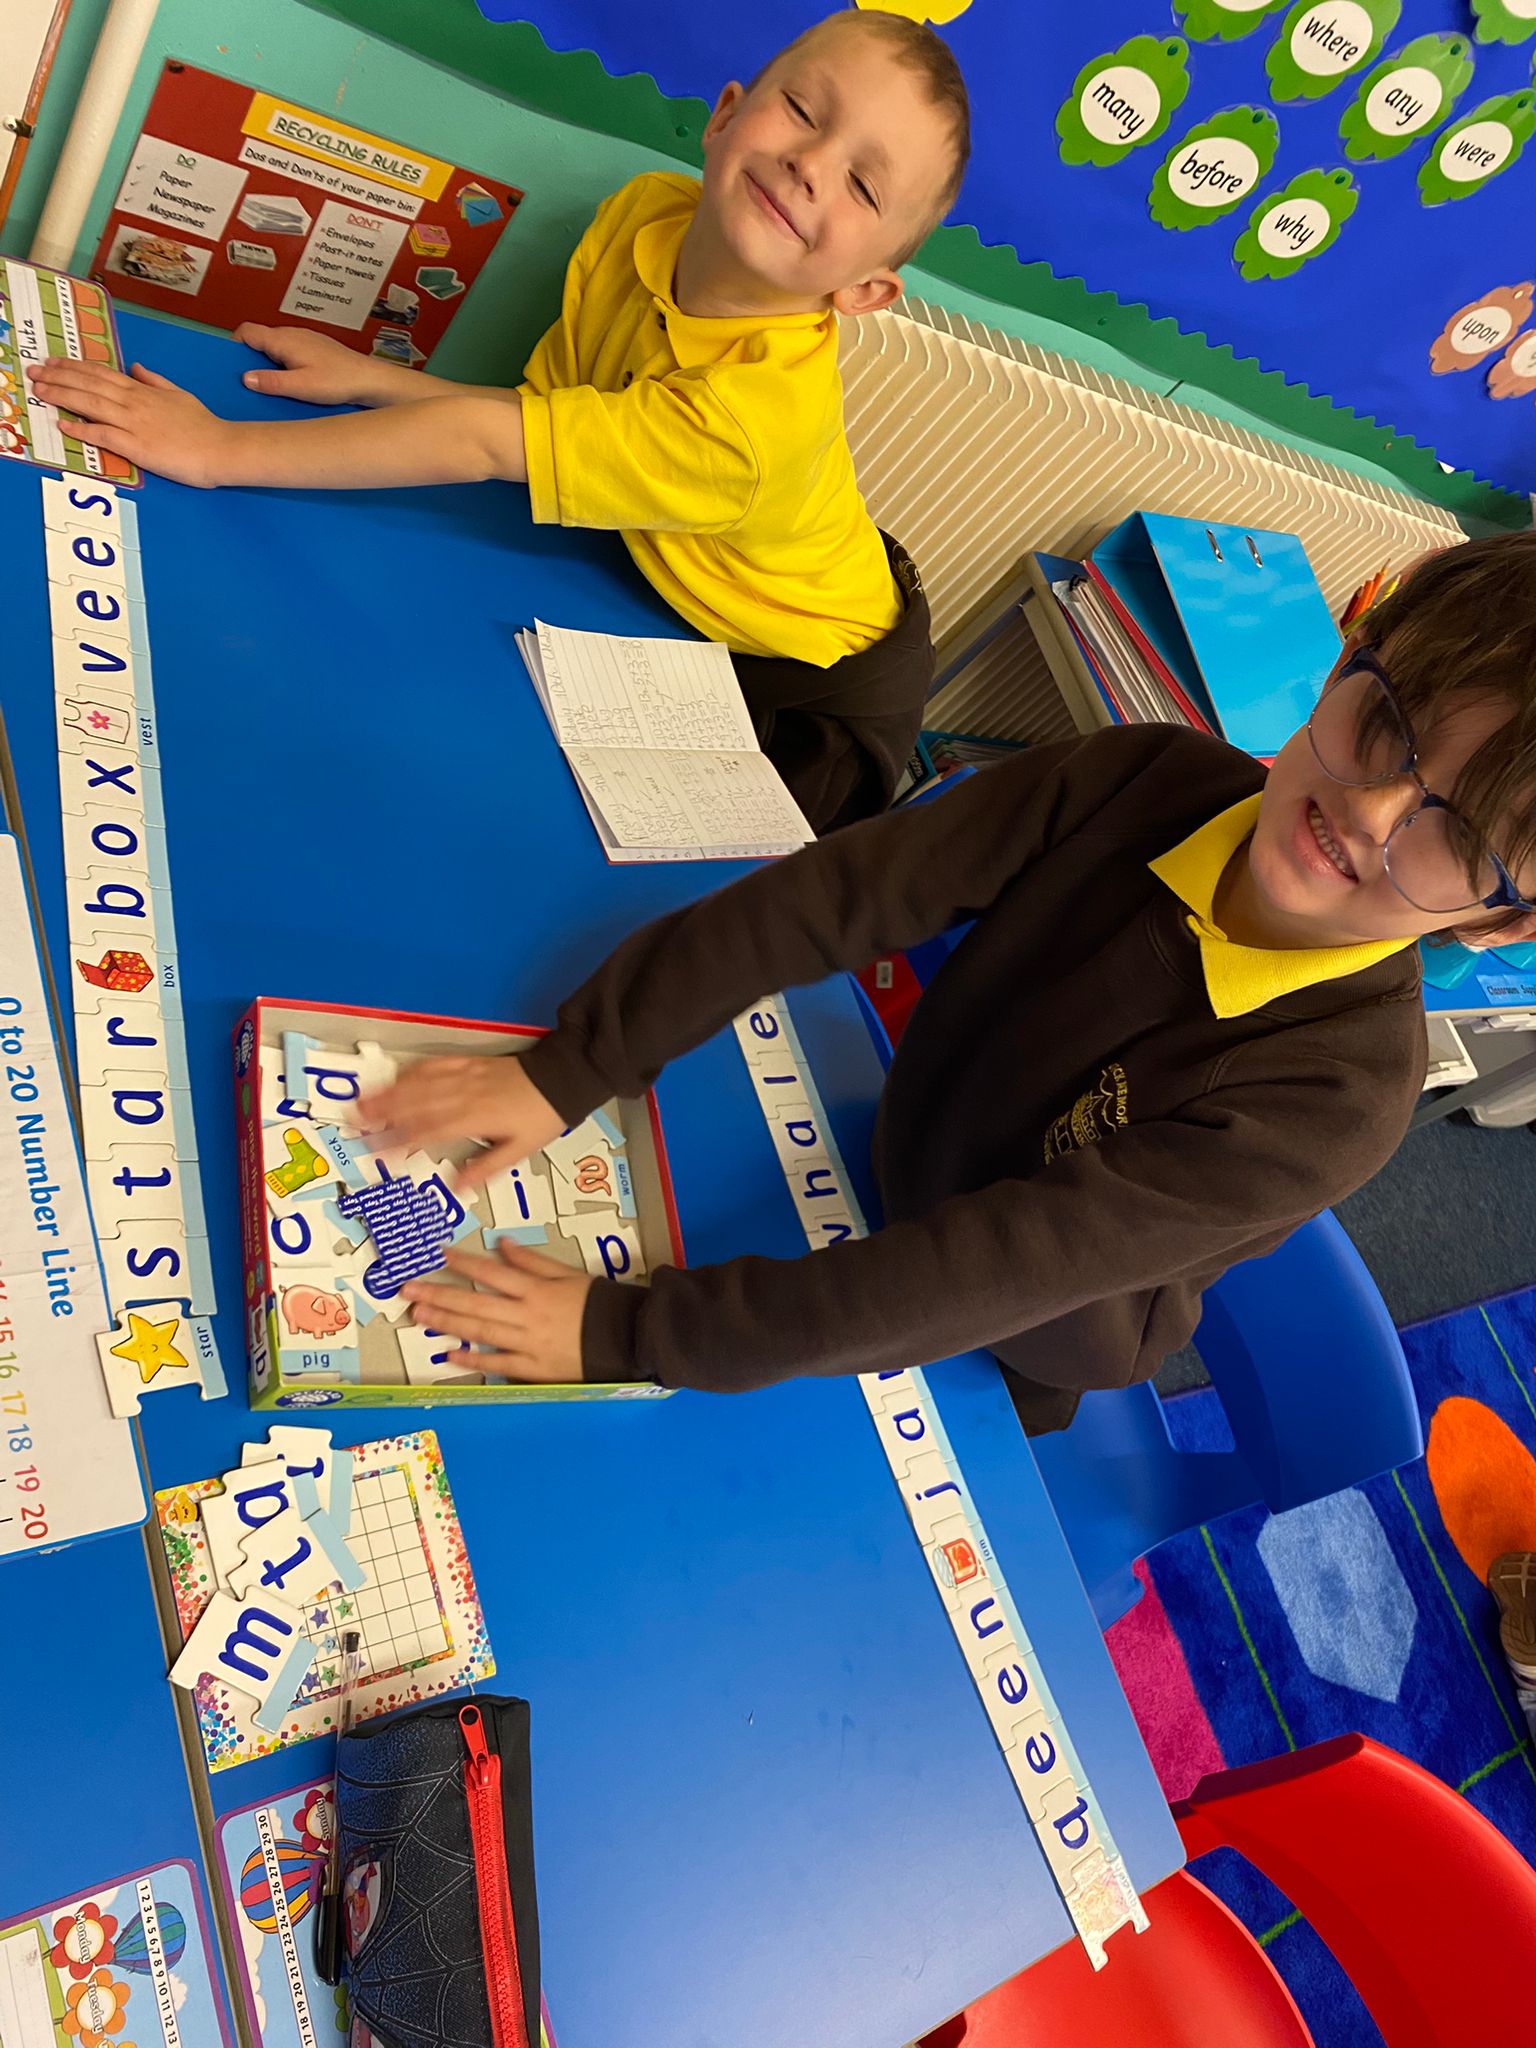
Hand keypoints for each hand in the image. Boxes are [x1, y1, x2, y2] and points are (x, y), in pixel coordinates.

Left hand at [25, 359, 232, 486]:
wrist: (222, 448)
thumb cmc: (206, 426)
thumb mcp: (180, 395)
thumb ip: (156, 381)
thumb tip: (137, 368)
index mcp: (144, 390)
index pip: (102, 373)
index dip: (75, 366)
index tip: (55, 362)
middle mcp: (135, 402)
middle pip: (90, 384)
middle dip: (59, 377)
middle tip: (36, 373)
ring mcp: (134, 423)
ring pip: (91, 403)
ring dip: (62, 396)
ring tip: (41, 392)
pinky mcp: (137, 446)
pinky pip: (103, 434)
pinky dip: (82, 429)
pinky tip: (65, 425)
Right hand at [234, 322, 378, 405]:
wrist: (369, 379)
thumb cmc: (339, 381)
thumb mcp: (301, 386)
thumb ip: (272, 382)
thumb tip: (245, 378)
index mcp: (283, 340)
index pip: (246, 331)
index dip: (234, 345)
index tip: (230, 363)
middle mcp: (292, 334)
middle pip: (259, 339)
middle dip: (251, 357)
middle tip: (252, 379)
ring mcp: (304, 339)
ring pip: (275, 346)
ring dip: (268, 362)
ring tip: (272, 383)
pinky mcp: (314, 348)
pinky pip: (290, 352)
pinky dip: (284, 364)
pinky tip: (292, 382)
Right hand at [358, 1053, 565, 1184]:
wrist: (561, 1078)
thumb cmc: (541, 1116)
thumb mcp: (520, 1150)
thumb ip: (486, 1167)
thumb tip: (457, 1187)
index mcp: (473, 1119)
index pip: (427, 1132)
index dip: (399, 1143)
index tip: (378, 1154)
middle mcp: (462, 1095)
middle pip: (414, 1105)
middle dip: (382, 1114)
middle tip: (354, 1122)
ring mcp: (464, 1076)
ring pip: (419, 1084)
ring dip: (389, 1092)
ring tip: (363, 1101)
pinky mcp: (469, 1063)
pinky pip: (435, 1065)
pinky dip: (413, 1071)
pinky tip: (398, 1077)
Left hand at [401, 1242, 591, 1382]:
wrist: (626, 1338)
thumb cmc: (598, 1303)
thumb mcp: (569, 1274)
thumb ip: (533, 1261)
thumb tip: (503, 1244)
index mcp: (537, 1289)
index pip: (492, 1273)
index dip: (464, 1262)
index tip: (440, 1254)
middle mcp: (527, 1315)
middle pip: (476, 1303)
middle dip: (440, 1294)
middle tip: (410, 1290)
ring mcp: (528, 1343)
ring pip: (480, 1331)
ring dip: (447, 1322)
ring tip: (420, 1315)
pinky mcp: (533, 1367)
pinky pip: (498, 1362)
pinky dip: (474, 1358)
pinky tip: (450, 1353)